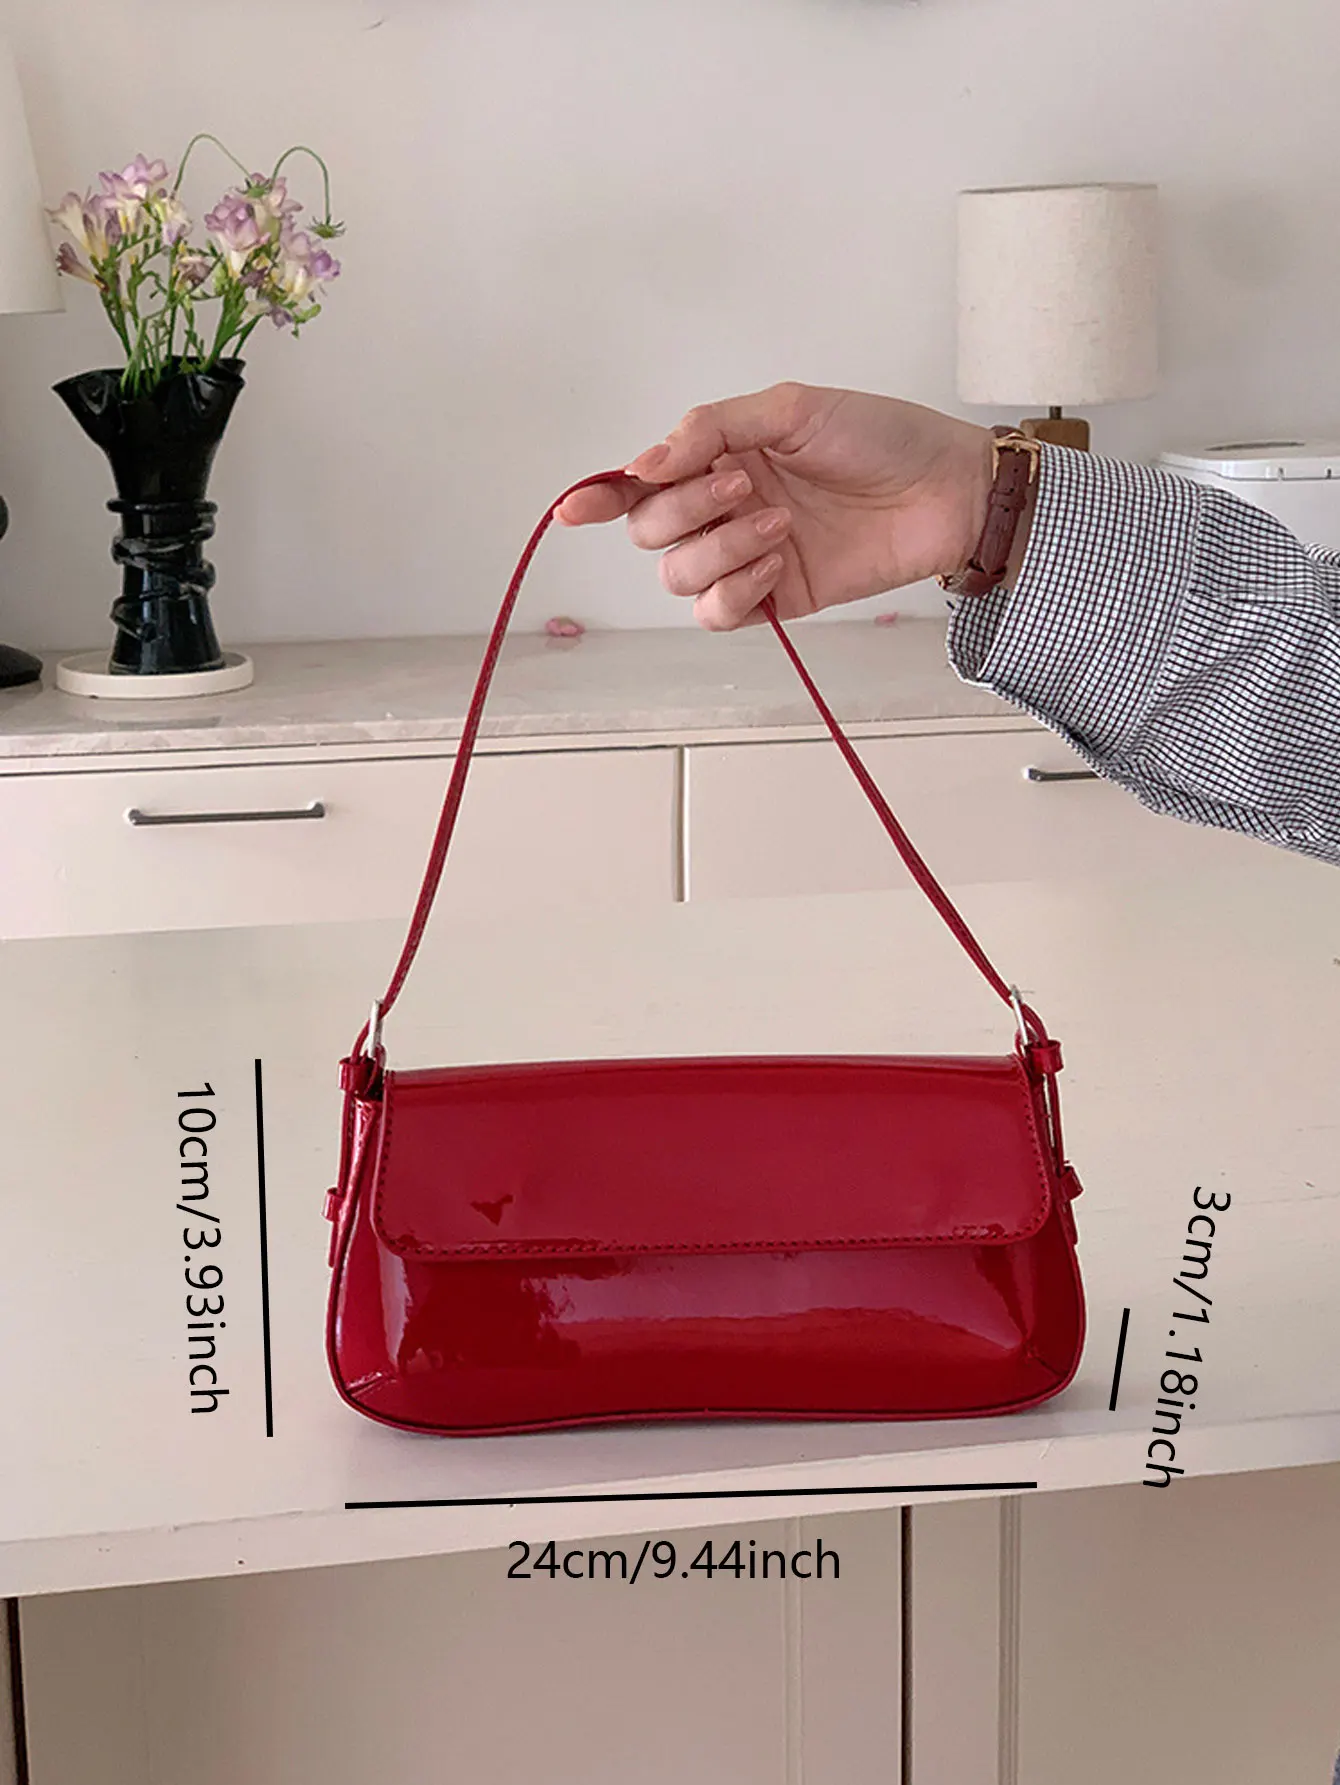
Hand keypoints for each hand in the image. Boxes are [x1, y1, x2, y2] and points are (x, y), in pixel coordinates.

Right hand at [556, 381, 996, 629]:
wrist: (946, 489)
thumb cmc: (881, 437)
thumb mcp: (791, 409)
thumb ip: (710, 429)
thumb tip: (640, 464)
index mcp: (719, 457)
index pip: (641, 482)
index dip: (600, 496)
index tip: (577, 509)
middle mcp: (723, 508)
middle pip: (650, 531)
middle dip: (686, 508)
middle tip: (745, 486)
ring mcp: (747, 556)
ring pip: (678, 575)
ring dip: (718, 548)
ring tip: (777, 523)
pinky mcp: (776, 598)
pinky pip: (718, 613)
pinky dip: (735, 589)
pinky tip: (774, 563)